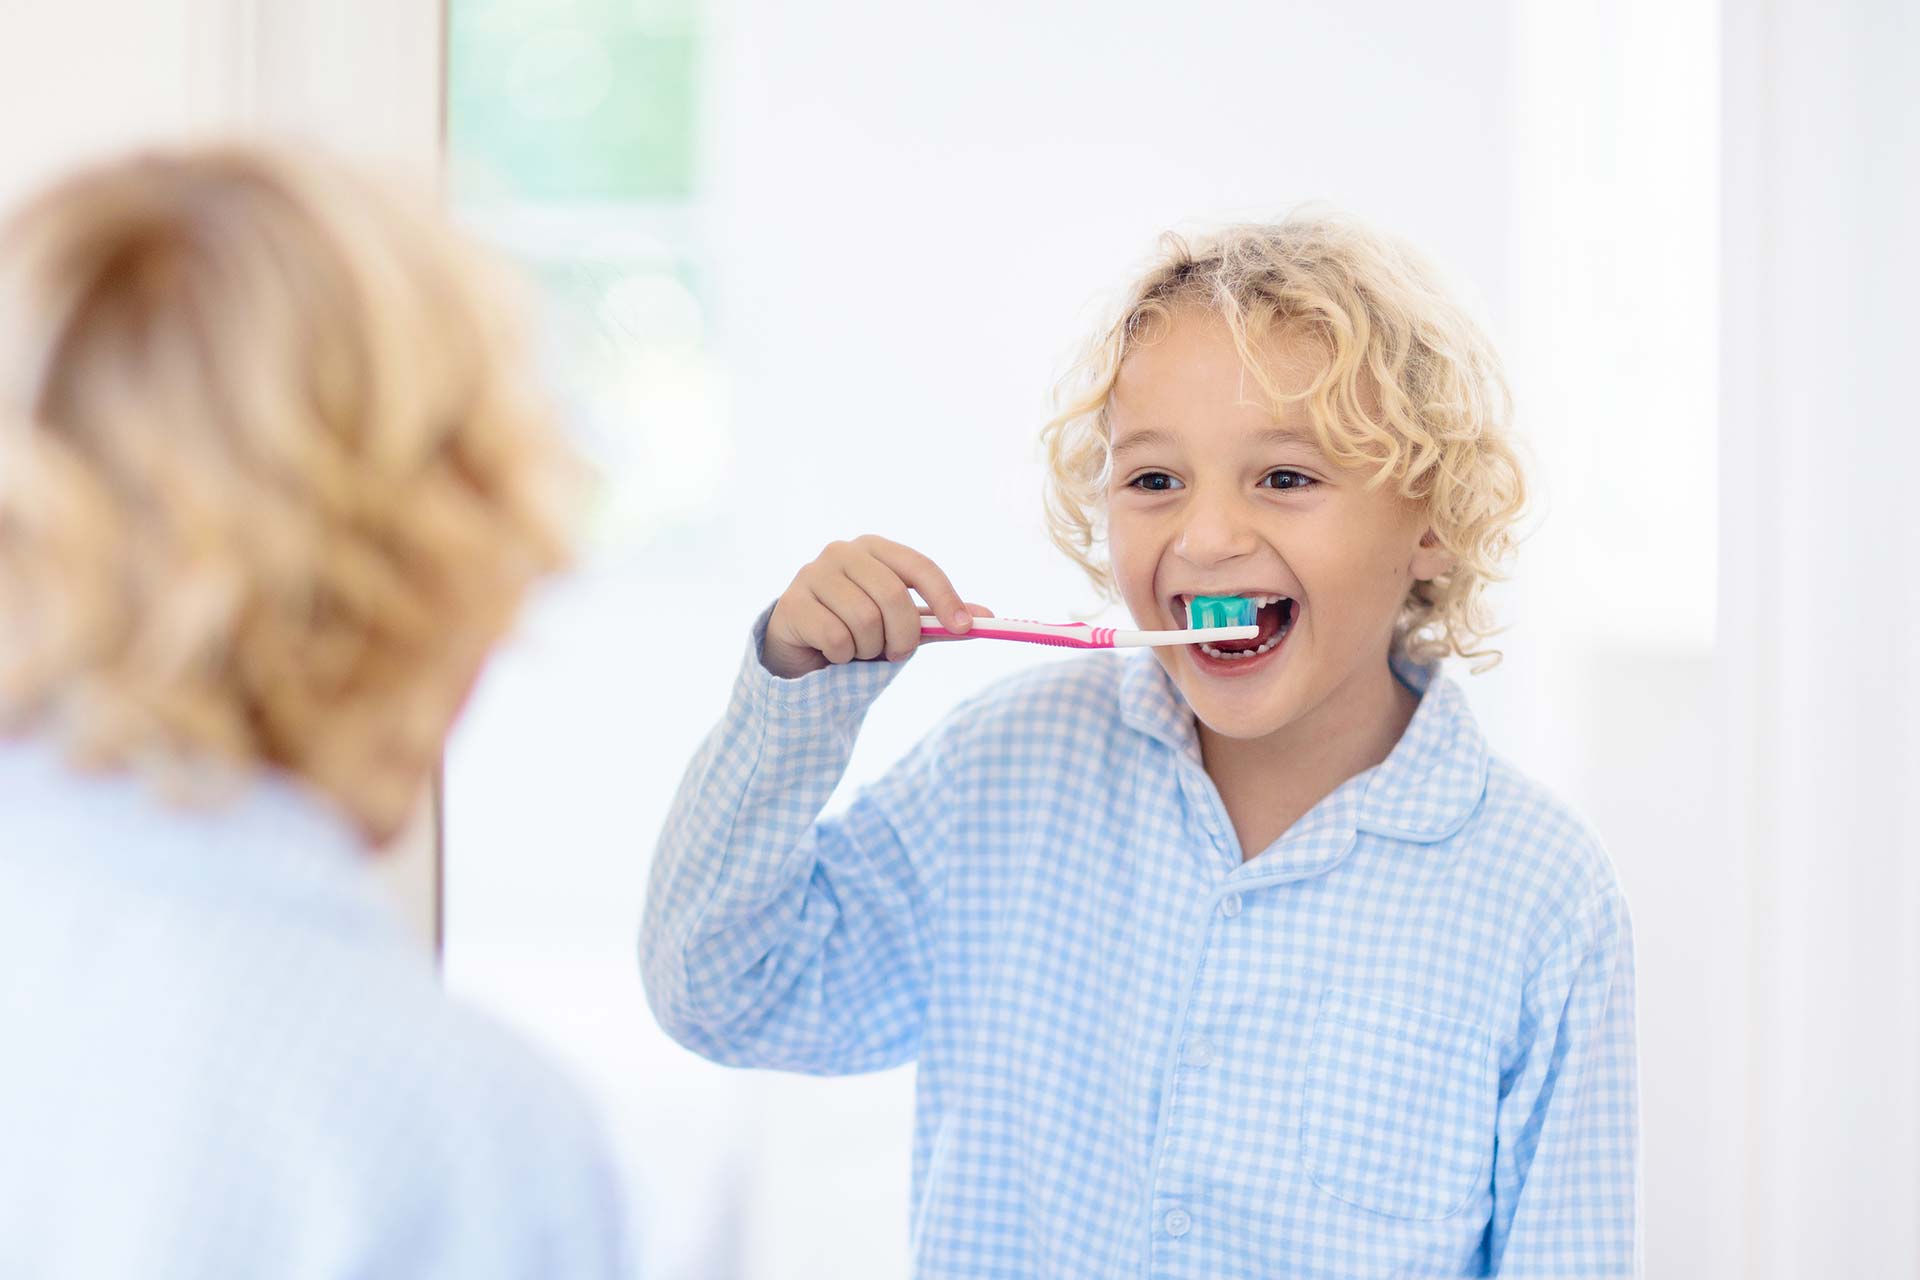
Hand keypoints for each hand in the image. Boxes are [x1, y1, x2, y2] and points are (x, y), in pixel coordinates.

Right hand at [763, 535, 991, 678]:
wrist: (799, 649)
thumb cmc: (855, 629)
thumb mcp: (901, 624)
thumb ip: (938, 619)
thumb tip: (988, 618)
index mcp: (875, 549)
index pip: (919, 566)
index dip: (945, 597)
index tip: (964, 628)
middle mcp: (842, 552)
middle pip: (893, 596)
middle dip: (902, 636)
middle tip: (896, 653)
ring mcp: (812, 573)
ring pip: (864, 620)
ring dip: (869, 649)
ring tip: (858, 650)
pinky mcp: (791, 603)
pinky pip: (835, 637)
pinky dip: (842, 656)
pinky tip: (832, 653)